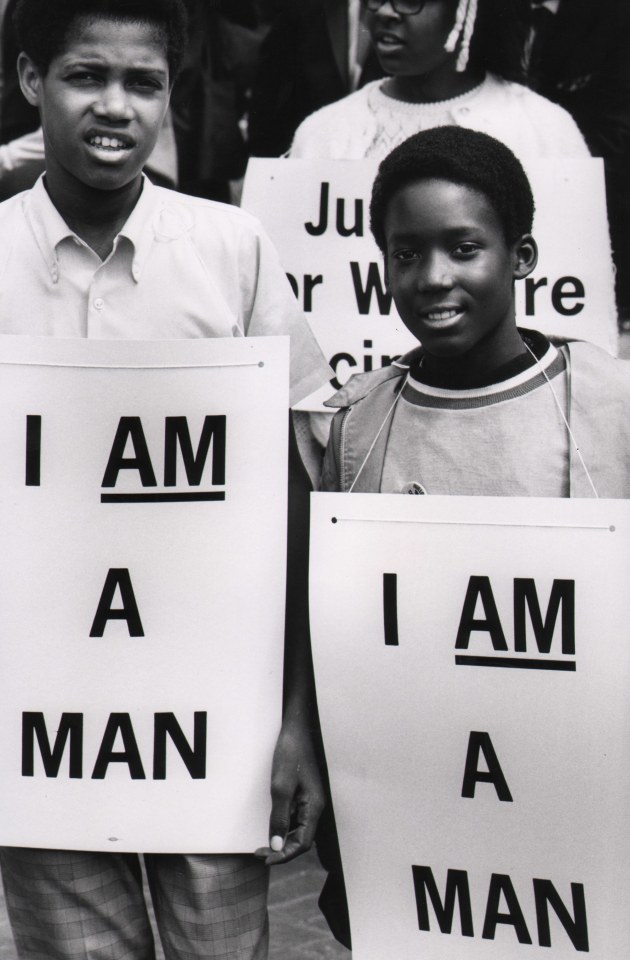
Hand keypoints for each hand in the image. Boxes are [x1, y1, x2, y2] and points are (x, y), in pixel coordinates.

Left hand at [255, 716, 324, 864]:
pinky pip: (295, 816)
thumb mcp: (280, 787)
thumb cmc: (290, 753)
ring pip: (298, 829)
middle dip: (281, 850)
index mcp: (314, 806)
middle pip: (301, 839)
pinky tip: (270, 824)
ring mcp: (310, 799)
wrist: (295, 728)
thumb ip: (279, 817)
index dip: (284, 856)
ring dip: (282, 838)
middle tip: (259, 852)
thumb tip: (277, 846)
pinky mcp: (303, 793)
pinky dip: (283, 824)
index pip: (303, 843)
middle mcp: (315, 806)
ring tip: (262, 842)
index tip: (265, 858)